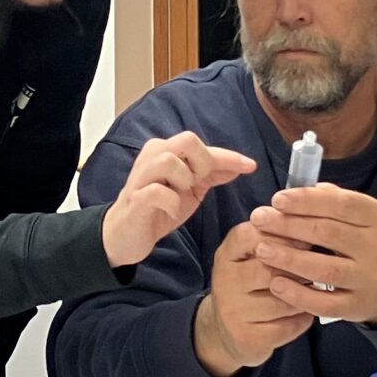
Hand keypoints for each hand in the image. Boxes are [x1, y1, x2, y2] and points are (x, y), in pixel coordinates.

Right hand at [101, 133, 256, 268]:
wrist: (125, 236)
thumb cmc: (158, 209)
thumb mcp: (190, 191)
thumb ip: (211, 175)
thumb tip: (241, 166)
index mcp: (165, 151)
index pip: (202, 146)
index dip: (229, 156)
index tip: (251, 165)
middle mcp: (152, 156)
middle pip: (186, 140)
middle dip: (201, 163)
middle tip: (198, 183)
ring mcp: (141, 177)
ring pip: (169, 161)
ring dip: (183, 181)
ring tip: (180, 195)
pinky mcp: (135, 199)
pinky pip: (157, 191)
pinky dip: (171, 201)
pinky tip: (171, 210)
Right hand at [192, 222, 315, 376]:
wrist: (225, 330)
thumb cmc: (250, 284)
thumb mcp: (251, 256)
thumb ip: (274, 238)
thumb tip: (313, 220)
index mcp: (226, 254)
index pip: (249, 235)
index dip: (281, 234)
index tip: (308, 236)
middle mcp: (224, 282)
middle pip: (266, 269)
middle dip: (298, 267)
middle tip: (322, 265)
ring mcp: (233, 313)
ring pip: (281, 300)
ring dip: (305, 294)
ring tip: (317, 288)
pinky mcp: (247, 338)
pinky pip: (286, 326)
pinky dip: (303, 318)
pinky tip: (308, 311)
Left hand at [246, 185, 376, 327]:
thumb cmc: (366, 242)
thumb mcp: (360, 216)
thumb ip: (332, 200)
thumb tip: (298, 191)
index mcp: (375, 217)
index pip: (340, 204)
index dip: (306, 201)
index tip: (277, 199)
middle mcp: (375, 247)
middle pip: (327, 233)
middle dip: (288, 226)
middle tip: (259, 219)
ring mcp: (367, 279)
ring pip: (325, 269)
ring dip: (289, 259)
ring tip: (261, 250)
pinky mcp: (356, 306)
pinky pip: (324, 303)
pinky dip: (298, 295)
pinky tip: (276, 284)